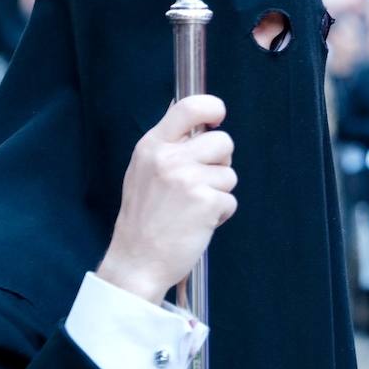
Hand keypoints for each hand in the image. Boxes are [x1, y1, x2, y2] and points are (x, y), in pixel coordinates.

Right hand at [96, 96, 236, 304]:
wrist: (137, 260)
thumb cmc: (143, 219)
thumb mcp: (143, 171)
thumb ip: (168, 147)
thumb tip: (199, 124)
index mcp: (152, 146)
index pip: (188, 107)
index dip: (212, 107)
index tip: (217, 116)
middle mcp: (169, 158)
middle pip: (223, 141)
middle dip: (221, 162)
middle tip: (201, 182)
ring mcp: (188, 180)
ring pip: (229, 174)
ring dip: (219, 192)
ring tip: (193, 208)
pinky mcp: (206, 203)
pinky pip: (230, 200)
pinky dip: (221, 214)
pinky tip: (198, 223)